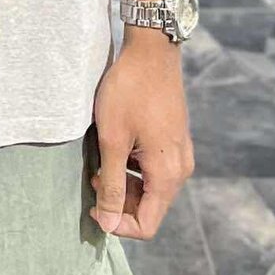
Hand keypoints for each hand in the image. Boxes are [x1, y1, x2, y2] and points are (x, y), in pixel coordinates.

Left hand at [89, 30, 194, 240]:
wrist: (151, 49)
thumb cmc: (129, 91)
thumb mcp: (113, 140)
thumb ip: (111, 185)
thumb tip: (108, 224)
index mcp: (167, 175)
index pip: (147, 225)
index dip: (117, 223)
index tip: (93, 204)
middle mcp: (180, 169)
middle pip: (150, 207)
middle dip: (119, 201)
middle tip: (93, 178)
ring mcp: (180, 152)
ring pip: (151, 187)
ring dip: (124, 183)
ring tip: (100, 161)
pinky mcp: (175, 138)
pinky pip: (154, 168)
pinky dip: (133, 167)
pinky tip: (116, 146)